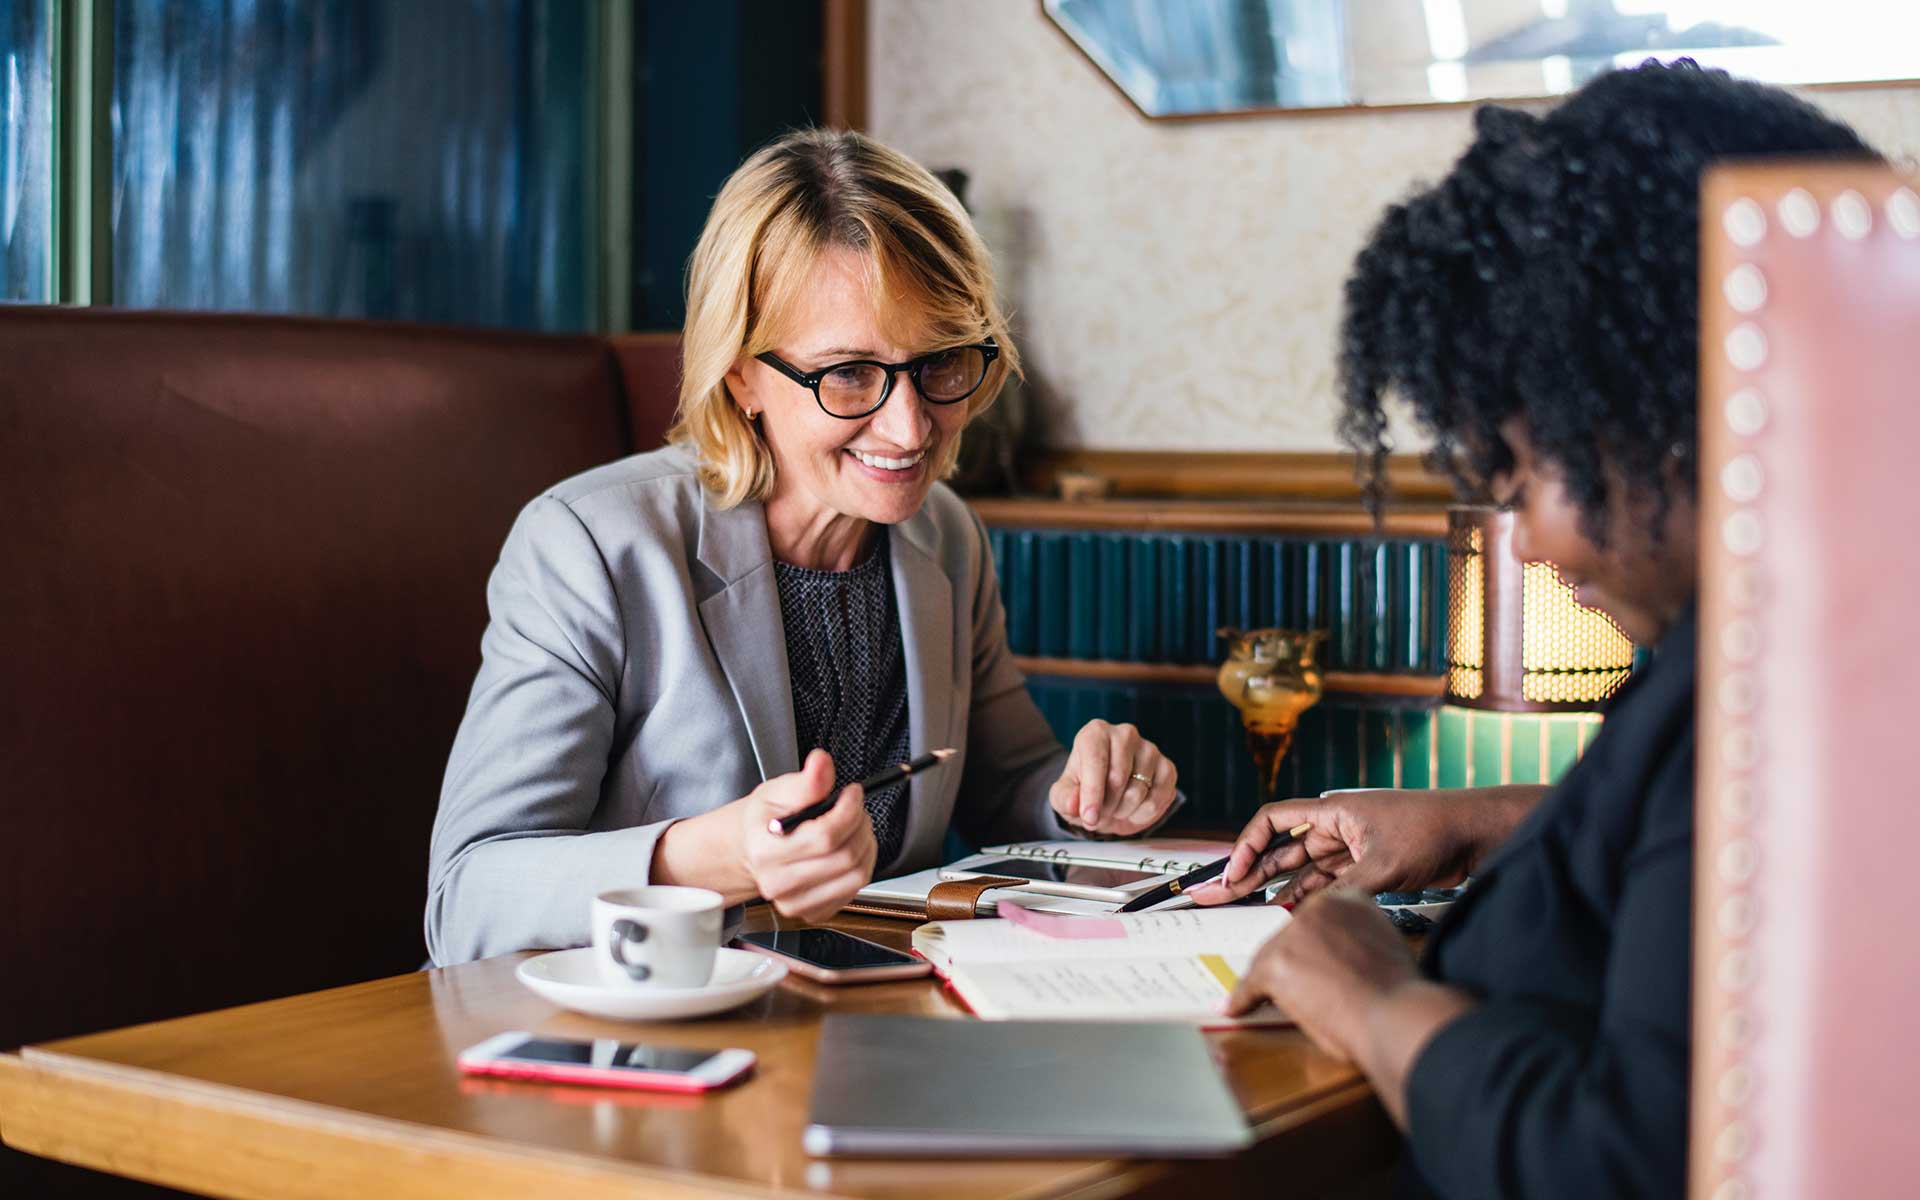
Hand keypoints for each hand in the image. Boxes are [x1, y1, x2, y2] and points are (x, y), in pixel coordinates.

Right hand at [736, 749, 877, 922]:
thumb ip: (806, 780)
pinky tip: (847, 850)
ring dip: (865, 846)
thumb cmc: (764, 821)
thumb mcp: (777, 791)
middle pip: (845, 857)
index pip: (825, 836)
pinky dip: (860, 866)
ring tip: (854, 828)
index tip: (852, 792)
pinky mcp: (812, 914)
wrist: (750, 850)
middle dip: (860, 825)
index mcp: (766, 851)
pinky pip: (854, 891)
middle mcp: (778, 884)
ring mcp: (795, 904)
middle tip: (855, 809)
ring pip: (856, 876)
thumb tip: (822, 763)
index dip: (849, 810)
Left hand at [1048, 721, 1177, 835]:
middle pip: (1118, 778)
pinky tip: (1132, 810)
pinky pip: (1157, 800)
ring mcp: (1150, 750)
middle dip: (1106, 806)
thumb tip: (1074, 804)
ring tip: (1114, 808)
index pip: (1096, 760)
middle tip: (1098, 814)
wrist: (1107, 795)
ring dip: (1122, 811)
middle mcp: (1125, 734)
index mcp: (1095, 733)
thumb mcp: (1064, 796)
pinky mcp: (1167, 768)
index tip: (1088, 817)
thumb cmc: (1083, 790)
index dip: (1092, 793)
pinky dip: (1142, 815)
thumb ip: (1064, 799)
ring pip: (1138, 792)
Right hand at [1187, 786, 1542, 906]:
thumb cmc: (1432, 833)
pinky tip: (1288, 911)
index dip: (1246, 846)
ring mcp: (1351, 847)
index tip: (1233, 875)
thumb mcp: (1385, 865)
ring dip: (1276, 886)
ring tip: (1246, 907)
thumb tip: (1309, 917)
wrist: (1476, 833)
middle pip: (1281, 847)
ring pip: (1302, 867)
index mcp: (1333, 812)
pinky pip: (1326, 880)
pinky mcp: (1367, 865)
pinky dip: (1307, 894)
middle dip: (1250, 871)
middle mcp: (1336, 827)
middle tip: (1220, 895)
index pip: (1273, 820)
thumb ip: (1344, 891)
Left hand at [1221, 890, 1476, 1127]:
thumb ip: (1358, 942)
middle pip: (1287, 936)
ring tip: (1274, 1000)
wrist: (1395, 1014)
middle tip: (1298, 987)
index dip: (1310, 947)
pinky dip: (1243, 999)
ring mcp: (1294, 934)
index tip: (1309, 962)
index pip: (1314, 920)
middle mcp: (1318, 907)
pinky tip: (1236, 1007)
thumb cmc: (1397, 993)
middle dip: (1290, 964)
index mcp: (1349, 899)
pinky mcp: (1276, 963)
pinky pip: (1251, 984)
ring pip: (1268, 959)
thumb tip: (1337, 960)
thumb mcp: (1384, 947)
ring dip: (1270, 983)